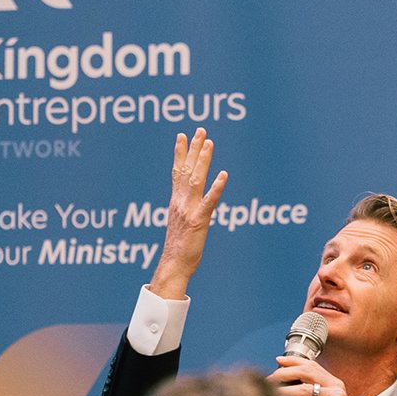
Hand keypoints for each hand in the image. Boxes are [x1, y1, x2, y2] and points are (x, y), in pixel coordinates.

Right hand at [148, 128, 228, 299]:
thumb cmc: (179, 247)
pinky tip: (223, 175)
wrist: (173, 265)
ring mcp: (189, 210)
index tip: (182, 135)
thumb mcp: (181, 222)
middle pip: (187, 169)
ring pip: (196, 179)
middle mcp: (180, 201)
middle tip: (200, 130)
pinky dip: (216, 188)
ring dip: (203, 160)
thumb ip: (185, 209)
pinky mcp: (198, 221)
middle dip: (193, 149)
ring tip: (209, 143)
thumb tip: (188, 201)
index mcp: (176, 201)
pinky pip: (209, 201)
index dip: (180, 153)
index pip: (177, 171)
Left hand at [270, 356, 356, 395]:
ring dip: (284, 391)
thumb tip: (280, 388)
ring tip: (271, 394)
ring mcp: (336, 395)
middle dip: (285, 373)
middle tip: (269, 379)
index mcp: (332, 382)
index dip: (293, 361)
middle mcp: (335, 385)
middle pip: (306, 371)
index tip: (278, 361)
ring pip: (304, 388)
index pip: (311, 365)